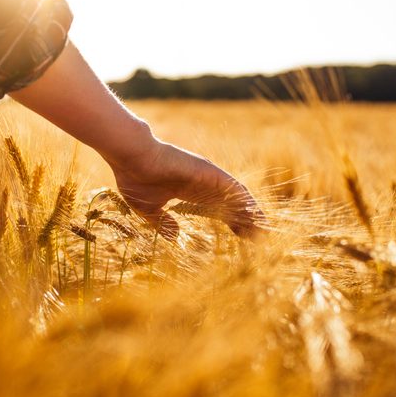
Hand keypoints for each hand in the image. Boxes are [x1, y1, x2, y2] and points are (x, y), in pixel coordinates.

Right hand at [9, 42, 265, 238]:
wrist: (131, 156)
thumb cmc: (134, 178)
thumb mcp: (148, 208)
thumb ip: (162, 221)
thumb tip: (175, 235)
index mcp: (188, 191)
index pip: (217, 209)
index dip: (231, 222)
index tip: (242, 237)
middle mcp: (201, 183)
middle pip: (231, 204)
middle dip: (246, 221)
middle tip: (261, 240)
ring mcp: (206, 176)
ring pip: (236, 197)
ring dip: (251, 214)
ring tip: (264, 232)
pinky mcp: (208, 171)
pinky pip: (233, 187)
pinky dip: (246, 202)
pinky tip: (256, 216)